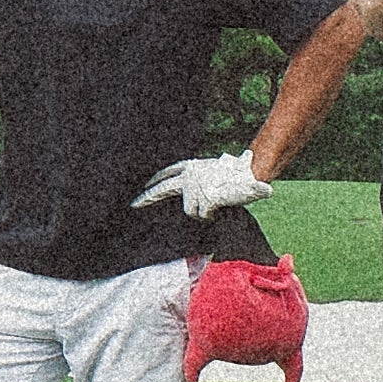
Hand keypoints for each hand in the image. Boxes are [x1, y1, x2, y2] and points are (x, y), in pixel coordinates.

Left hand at [131, 152, 266, 217]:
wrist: (249, 178)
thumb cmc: (236, 174)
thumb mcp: (219, 168)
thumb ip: (207, 174)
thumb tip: (216, 166)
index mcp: (190, 167)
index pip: (167, 172)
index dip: (156, 179)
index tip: (144, 185)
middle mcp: (188, 177)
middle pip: (161, 190)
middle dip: (146, 198)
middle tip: (133, 205)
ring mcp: (195, 190)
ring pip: (190, 211)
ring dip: (201, 212)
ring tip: (213, 206)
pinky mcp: (203, 201)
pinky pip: (202, 215)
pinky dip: (209, 215)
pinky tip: (218, 209)